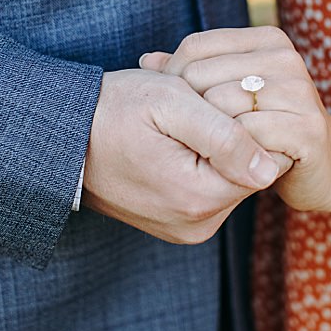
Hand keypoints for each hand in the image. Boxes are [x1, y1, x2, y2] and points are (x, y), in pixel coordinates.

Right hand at [82, 68, 282, 244]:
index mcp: (199, 198)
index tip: (213, 102)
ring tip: (177, 125)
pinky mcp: (176, 224)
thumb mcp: (171, 104)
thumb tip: (271, 168)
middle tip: (193, 108)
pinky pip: (207, 188)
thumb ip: (226, 136)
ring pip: (230, 179)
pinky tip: (171, 142)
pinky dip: (199, 162)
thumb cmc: (112, 110)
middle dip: (232, 136)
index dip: (250, 122)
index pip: (266, 160)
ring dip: (216, 148)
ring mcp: (186, 229)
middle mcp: (197, 225)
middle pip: (249, 172)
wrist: (59, 137)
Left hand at [142, 27, 330, 214]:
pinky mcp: (307, 129)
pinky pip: (244, 135)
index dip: (171, 77)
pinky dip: (227, 152)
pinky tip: (226, 163)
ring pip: (220, 104)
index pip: (196, 46)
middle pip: (202, 74)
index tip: (170, 109)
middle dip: (185, 108)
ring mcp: (299, 92)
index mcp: (268, 41)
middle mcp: (287, 59)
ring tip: (205, 150)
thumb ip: (191, 73)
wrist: (324, 165)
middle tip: (183, 136)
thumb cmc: (268, 127)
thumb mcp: (230, 93)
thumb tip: (145, 62)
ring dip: (205, 133)